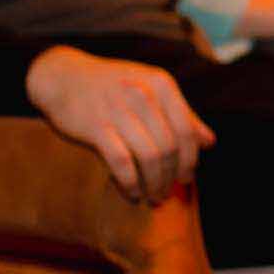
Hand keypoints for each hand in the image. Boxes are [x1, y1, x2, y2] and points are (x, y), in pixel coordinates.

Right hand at [24, 46, 214, 202]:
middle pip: (170, 147)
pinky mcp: (96, 127)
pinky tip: (132, 193)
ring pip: (150, 157)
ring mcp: (119, 110)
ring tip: (152, 197)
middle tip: (167, 193)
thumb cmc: (112, 87)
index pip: (187, 130)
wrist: (63, 76)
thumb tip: (210, 142)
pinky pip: (122, 163)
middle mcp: (143, 95)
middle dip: (171, 177)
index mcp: (161, 84)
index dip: (190, 159)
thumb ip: (181, 114)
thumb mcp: (151, 89)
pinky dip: (130, 183)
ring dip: (154, 184)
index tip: (186, 178)